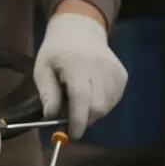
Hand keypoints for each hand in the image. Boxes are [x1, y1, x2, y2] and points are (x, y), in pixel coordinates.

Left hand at [34, 10, 128, 138]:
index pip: (81, 98)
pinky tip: (92, 94)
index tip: (72, 135)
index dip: (77, 120)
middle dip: (83, 120)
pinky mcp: (122, 76)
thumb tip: (51, 117)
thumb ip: (47, 93)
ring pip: (106, 108)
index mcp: (76, 65)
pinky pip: (113, 102)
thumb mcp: (42, 69)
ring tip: (80, 100)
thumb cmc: (56, 52)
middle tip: (71, 118)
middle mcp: (99, 68)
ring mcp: (114, 72)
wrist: (81, 31)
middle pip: (96, 107)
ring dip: (91, 113)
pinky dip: (101, 105)